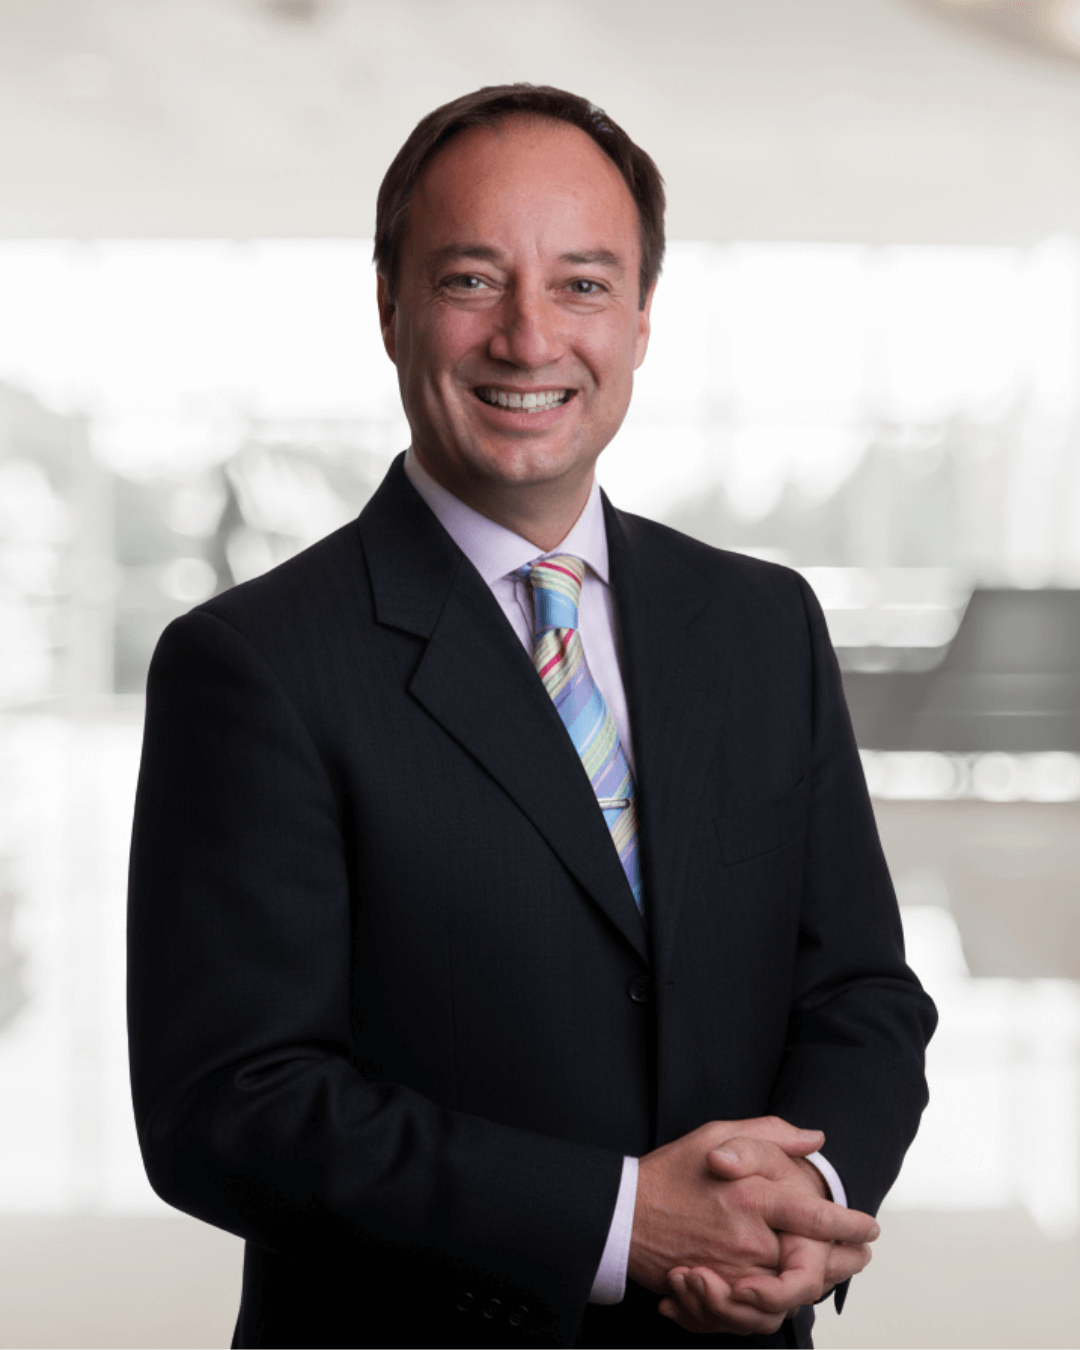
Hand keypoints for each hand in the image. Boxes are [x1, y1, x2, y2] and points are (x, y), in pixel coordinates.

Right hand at [656, 1135, 874, 1335]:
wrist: (623, 1215)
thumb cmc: (670, 1171)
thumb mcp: (715, 1135)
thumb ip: (769, 1134)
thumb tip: (814, 1138)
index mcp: (750, 1196)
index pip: (814, 1215)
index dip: (847, 1223)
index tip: (869, 1226)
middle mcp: (747, 1240)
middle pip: (811, 1265)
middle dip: (844, 1262)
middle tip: (862, 1257)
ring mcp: (733, 1273)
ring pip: (790, 1295)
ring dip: (816, 1286)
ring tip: (834, 1273)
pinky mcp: (719, 1294)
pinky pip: (760, 1313)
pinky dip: (779, 1304)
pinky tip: (791, 1288)